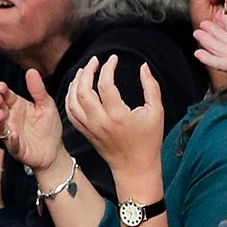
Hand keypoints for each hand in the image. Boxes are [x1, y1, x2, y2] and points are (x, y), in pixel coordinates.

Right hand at [0, 68, 65, 172]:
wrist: (54, 151)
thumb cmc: (48, 127)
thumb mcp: (46, 104)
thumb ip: (38, 89)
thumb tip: (32, 71)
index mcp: (18, 106)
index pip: (7, 96)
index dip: (3, 91)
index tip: (1, 86)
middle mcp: (11, 119)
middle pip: (0, 109)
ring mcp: (11, 133)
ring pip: (0, 126)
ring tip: (1, 114)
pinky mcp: (16, 148)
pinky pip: (11, 144)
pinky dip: (12, 140)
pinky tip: (14, 135)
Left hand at [65, 55, 164, 176]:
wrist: (135, 168)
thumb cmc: (148, 140)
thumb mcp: (156, 112)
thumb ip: (151, 87)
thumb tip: (144, 66)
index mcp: (118, 116)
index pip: (106, 85)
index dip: (108, 68)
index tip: (113, 58)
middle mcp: (100, 122)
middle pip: (83, 91)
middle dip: (87, 71)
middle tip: (95, 60)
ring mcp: (90, 128)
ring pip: (72, 101)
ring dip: (76, 82)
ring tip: (84, 70)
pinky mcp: (85, 132)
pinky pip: (71, 112)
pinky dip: (70, 97)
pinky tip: (77, 87)